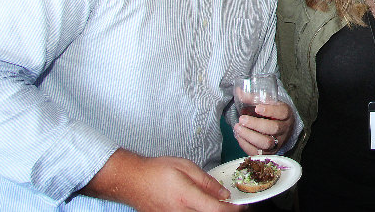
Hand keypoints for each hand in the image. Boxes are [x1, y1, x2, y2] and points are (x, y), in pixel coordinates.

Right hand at [82, 149, 242, 211]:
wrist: (133, 181)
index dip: (233, 209)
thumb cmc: (157, 171)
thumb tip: (223, 193)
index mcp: (186, 197)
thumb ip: (207, 181)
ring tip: (218, 204)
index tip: (242, 205)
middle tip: (234, 206)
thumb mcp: (186, 167)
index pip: (216, 210)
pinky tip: (203, 206)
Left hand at [234, 101, 293, 154]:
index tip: (257, 107)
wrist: (281, 127)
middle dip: (255, 124)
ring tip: (238, 128)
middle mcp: (284, 129)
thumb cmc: (272, 113)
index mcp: (286, 114)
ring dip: (250, 136)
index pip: (282, 112)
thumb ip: (254, 98)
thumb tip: (238, 92)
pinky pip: (259, 153)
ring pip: (266, 143)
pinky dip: (246, 145)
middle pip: (273, 128)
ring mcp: (278, 142)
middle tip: (242, 119)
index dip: (269, 110)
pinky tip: (239, 137)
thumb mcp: (268, 103)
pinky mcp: (270, 152)